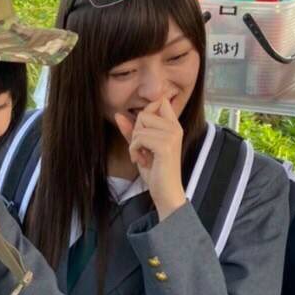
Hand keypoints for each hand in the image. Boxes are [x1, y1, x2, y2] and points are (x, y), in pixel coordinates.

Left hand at [114, 96, 186, 216]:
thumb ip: (131, 131)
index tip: (143, 134)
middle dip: (136, 132)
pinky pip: (138, 139)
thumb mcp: (141, 148)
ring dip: (134, 144)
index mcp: (173, 126)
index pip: (159, 102)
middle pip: (144, 114)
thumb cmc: (155, 171)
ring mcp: (172, 135)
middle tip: (142, 149)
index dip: (145, 113)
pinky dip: (134, 151)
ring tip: (142, 157)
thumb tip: (118, 115)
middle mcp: (175, 127)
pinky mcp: (165, 145)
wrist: (166, 192)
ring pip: (140, 127)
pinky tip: (141, 161)